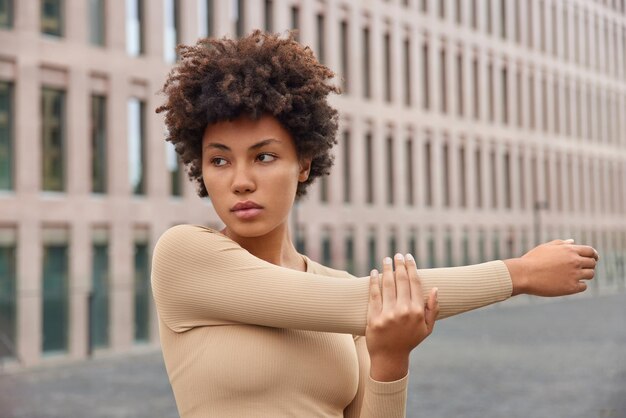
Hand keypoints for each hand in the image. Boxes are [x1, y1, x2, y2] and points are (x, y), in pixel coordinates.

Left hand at [366, 253, 438, 380]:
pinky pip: (374, 294)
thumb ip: (433, 309)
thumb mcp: (427, 328)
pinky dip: (374, 281)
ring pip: (387, 284)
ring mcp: (389, 314)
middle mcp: (404, 311)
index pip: (415, 283)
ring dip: (387, 269)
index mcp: (418, 311)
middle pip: (401, 280)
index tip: (408, 257)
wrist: (389, 357)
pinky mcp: (374, 317)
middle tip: (397, 254)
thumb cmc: (409, 341)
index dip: (411, 267)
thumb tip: (435, 289)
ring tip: (386, 259)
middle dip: (399, 264)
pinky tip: (374, 272)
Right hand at [505, 239, 598, 296]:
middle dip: (588, 265)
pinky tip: (569, 284)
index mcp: (569, 250)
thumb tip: (573, 242)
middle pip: (592, 263)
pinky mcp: (571, 287)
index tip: (593, 258)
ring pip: (590, 274)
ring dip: (585, 275)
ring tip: (573, 276)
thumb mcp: (545, 248)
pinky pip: (583, 286)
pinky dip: (579, 285)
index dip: (593, 255)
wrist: (523, 275)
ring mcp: (574, 275)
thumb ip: (561, 244)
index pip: (590, 251)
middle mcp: (574, 261)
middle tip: (581, 269)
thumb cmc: (532, 260)